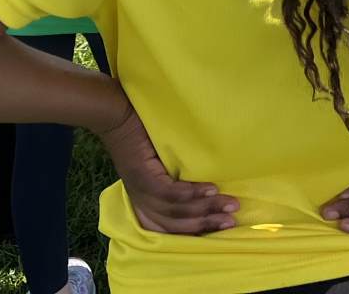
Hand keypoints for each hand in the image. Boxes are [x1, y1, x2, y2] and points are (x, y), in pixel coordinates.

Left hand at [96, 89, 237, 234]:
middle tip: (232, 222)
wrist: (116, 115)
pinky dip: (194, 193)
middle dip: (207, 225)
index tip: (220, 231)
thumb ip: (171, 179)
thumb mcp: (155, 164)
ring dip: (207, 209)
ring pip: (177, 210)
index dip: (194, 233)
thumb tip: (206, 185)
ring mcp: (142, 191)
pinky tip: (212, 190)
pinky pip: (171, 193)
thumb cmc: (139, 134)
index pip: (169, 229)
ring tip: (230, 205)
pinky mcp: (143, 176)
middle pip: (177, 224)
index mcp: (144, 202)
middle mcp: (142, 202)